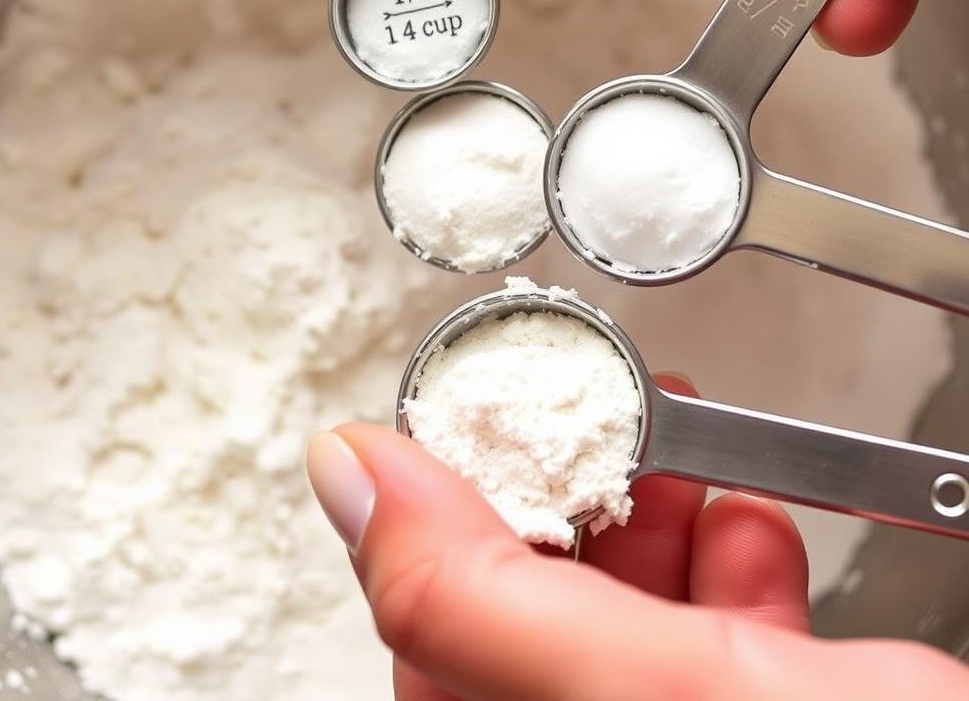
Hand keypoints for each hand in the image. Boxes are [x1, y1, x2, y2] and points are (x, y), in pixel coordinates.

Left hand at [306, 376, 968, 700]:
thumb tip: (348, 476)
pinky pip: (717, 637)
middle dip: (575, 502)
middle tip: (592, 424)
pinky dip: (729, 561)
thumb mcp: (650, 692)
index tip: (484, 426)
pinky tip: (748, 525)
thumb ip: (476, 595)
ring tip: (679, 458)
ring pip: (626, 614)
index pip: (432, 639)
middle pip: (534, 618)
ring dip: (655, 518)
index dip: (455, 515)